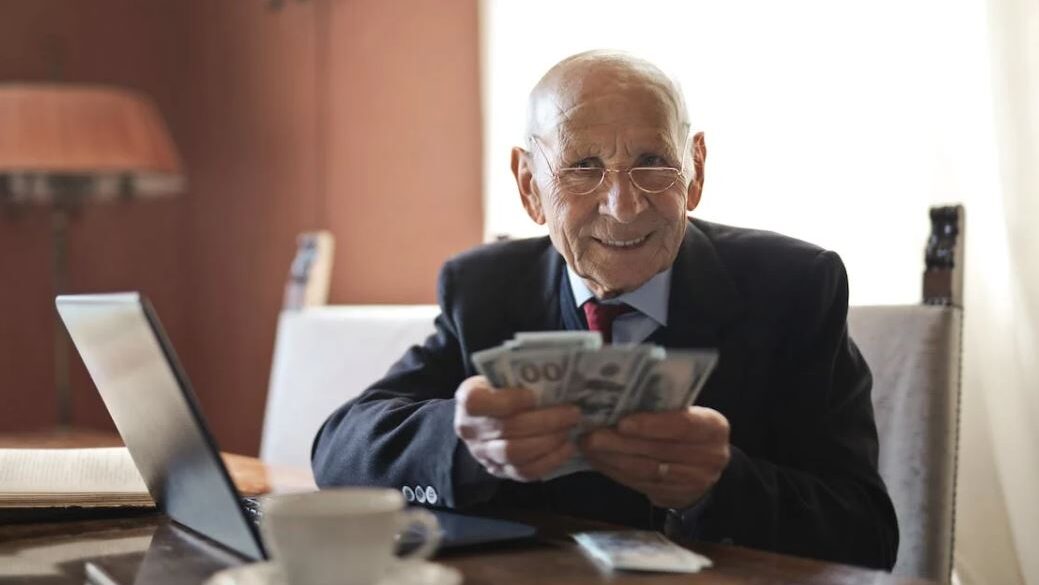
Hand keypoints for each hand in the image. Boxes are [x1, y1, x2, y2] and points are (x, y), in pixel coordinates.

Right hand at [454, 376, 580, 481]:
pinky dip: (550, 461)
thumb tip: (553, 371)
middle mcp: (470, 430)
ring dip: (549, 441)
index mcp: (468, 400)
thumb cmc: (498, 391)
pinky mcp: (500, 471)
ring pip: (516, 454)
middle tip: (572, 413)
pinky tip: (567, 448)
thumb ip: (517, 377)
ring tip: (570, 429)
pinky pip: (525, 472)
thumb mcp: (499, 378)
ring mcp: (484, 454)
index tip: (534, 395)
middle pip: (507, 429)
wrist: (482, 420)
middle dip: (544, 421)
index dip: (508, 400)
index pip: (479, 402)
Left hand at [578, 407, 729, 508]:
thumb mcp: (686, 413)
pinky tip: (598, 461)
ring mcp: (694, 482)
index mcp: (713, 427)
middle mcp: (710, 457)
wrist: (704, 466)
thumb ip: (663, 408)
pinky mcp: (675, 498)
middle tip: (591, 435)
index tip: (622, 422)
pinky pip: (639, 485)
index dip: (652, 425)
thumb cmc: (686, 428)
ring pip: (646, 471)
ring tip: (588, 447)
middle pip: (659, 450)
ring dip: (612, 459)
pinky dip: (615, 472)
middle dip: (620, 443)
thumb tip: (618, 399)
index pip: (683, 425)